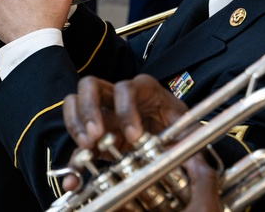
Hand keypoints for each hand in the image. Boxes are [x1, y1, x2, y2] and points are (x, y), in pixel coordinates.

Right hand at [61, 75, 219, 209]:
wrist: (173, 136)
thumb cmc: (178, 126)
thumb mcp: (186, 128)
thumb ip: (188, 139)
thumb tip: (192, 156)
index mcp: (142, 89)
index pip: (125, 89)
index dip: (126, 110)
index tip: (133, 136)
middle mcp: (116, 95)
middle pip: (90, 86)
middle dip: (89, 110)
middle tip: (95, 135)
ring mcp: (102, 112)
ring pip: (75, 103)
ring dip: (76, 125)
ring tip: (86, 148)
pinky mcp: (94, 133)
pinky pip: (77, 140)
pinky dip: (73, 159)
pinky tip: (74, 177)